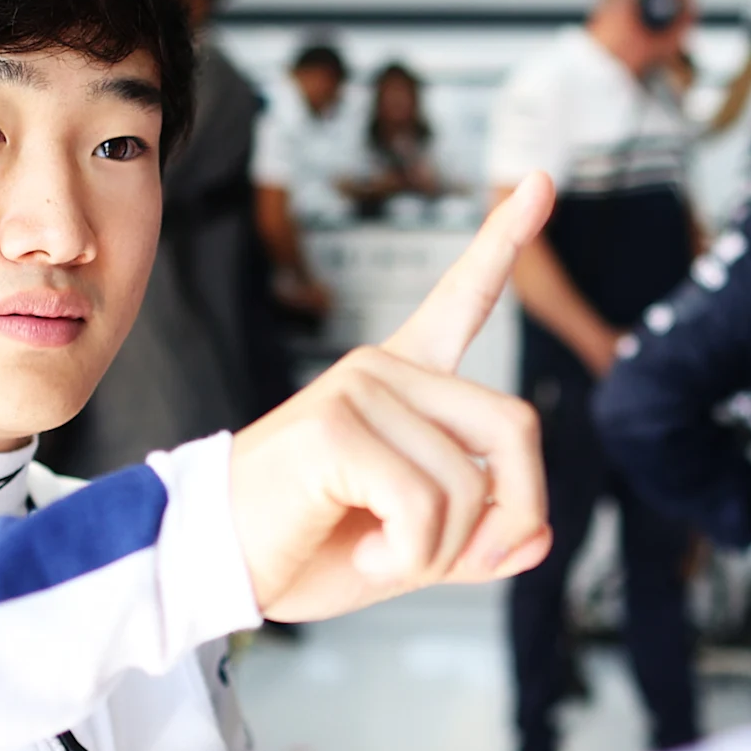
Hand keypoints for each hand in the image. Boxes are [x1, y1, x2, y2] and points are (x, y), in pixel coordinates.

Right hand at [230, 174, 554, 621]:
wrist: (208, 568)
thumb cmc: (300, 548)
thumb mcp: (410, 549)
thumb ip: (476, 539)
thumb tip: (542, 539)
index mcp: (400, 383)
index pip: (461, 300)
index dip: (504, 242)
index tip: (537, 181)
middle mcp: (382, 370)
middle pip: (516, 428)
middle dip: (509, 514)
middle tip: (458, 561)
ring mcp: (358, 389)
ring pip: (470, 485)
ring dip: (441, 552)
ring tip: (383, 553)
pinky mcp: (335, 426)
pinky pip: (426, 507)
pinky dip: (408, 557)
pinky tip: (365, 553)